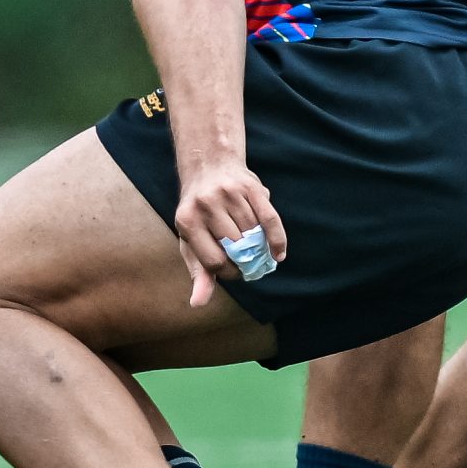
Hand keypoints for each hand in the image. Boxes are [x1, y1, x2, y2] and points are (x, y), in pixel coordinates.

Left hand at [171, 159, 286, 307]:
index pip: (213, 261)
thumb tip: (198, 303)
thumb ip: (198, 271)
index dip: (226, 273)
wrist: (209, 165)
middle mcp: (207, 204)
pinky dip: (277, 239)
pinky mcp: (251, 187)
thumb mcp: (190, 240)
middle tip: (248, 264)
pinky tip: (278, 254)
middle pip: (235, 248)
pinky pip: (269, 219)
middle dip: (244, 262)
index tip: (233, 271)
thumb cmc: (199, 212)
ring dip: (259, 249)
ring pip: (253, 234)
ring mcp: (230, 194)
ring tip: (258, 254)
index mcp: (187, 220)